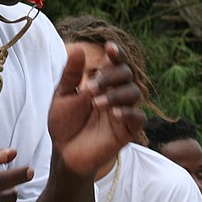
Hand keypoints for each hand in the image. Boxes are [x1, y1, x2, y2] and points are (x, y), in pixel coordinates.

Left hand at [48, 41, 144, 176]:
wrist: (64, 153)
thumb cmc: (64, 123)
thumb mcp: (62, 96)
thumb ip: (71, 74)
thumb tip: (77, 48)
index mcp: (102, 82)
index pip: (116, 62)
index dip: (117, 53)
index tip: (109, 47)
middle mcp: (116, 93)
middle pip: (127, 74)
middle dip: (110, 76)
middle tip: (91, 88)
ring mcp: (123, 111)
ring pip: (134, 93)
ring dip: (117, 94)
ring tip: (97, 103)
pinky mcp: (127, 130)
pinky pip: (139, 118)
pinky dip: (129, 113)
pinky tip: (114, 114)